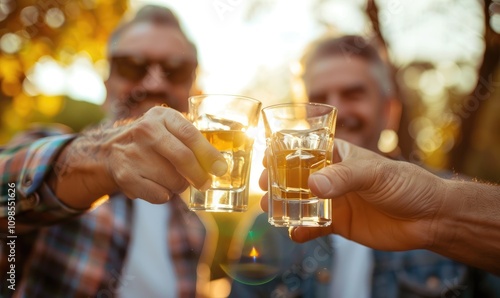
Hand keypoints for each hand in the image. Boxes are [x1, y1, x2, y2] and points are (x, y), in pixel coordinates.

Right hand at [105, 106, 227, 202]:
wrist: (109, 149)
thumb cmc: (152, 140)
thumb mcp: (168, 127)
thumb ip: (192, 139)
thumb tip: (220, 165)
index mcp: (162, 116)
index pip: (190, 134)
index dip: (209, 154)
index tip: (220, 168)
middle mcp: (145, 130)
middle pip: (183, 158)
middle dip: (199, 175)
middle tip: (205, 183)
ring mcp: (133, 153)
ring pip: (174, 181)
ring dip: (179, 186)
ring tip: (170, 178)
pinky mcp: (125, 176)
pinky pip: (159, 195)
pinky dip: (164, 195)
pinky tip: (156, 184)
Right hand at [259, 139, 445, 250]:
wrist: (428, 218)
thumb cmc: (405, 184)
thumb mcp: (375, 174)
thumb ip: (344, 178)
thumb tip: (312, 185)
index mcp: (340, 156)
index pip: (307, 149)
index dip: (285, 152)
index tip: (266, 156)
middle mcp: (334, 177)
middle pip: (298, 176)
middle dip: (278, 180)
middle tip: (263, 186)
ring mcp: (335, 201)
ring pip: (302, 202)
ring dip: (284, 206)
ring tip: (269, 211)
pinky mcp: (340, 224)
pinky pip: (315, 227)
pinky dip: (303, 231)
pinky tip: (295, 234)